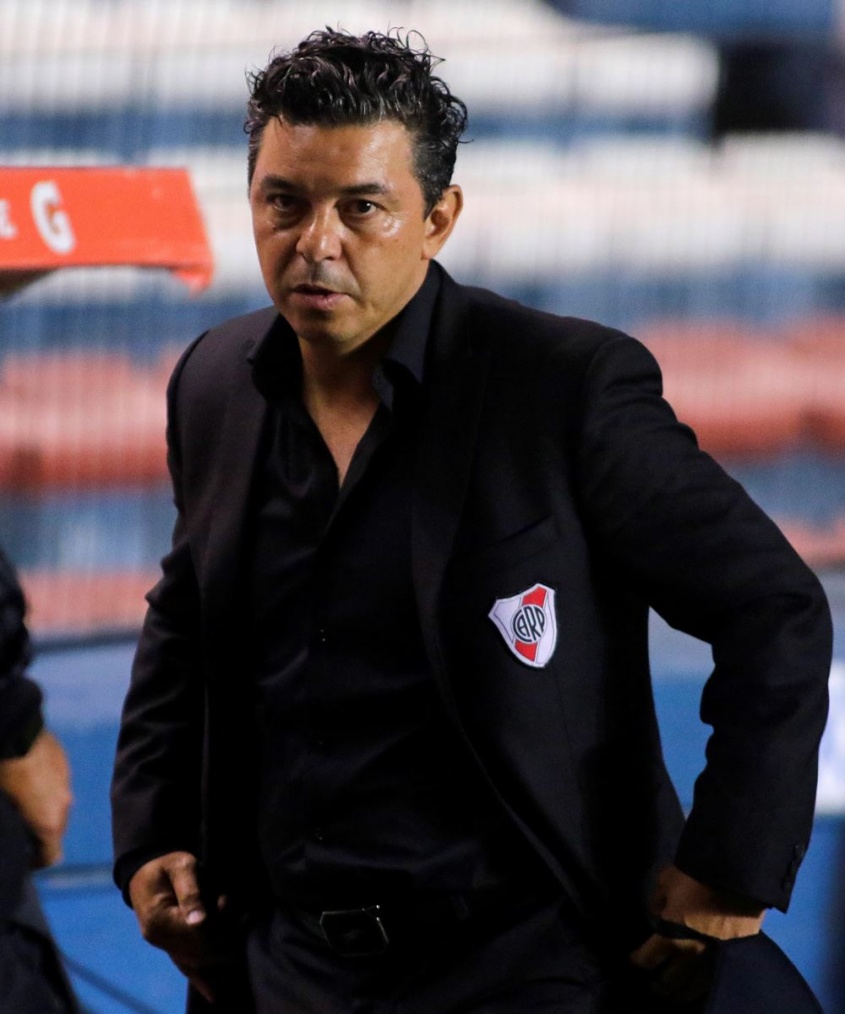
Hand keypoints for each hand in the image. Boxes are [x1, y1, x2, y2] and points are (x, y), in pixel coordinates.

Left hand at [0, 729, 71, 866]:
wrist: (17, 736)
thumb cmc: (3, 777)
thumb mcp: (2, 810)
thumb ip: (10, 825)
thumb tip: (9, 829)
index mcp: (48, 822)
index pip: (51, 856)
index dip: (36, 862)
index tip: (23, 860)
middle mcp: (63, 806)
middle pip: (56, 831)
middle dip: (40, 834)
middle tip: (19, 828)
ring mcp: (66, 782)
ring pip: (58, 806)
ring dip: (44, 808)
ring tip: (23, 800)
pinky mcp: (64, 763)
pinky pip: (57, 785)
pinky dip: (46, 788)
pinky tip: (28, 779)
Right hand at [128, 851, 226, 1002]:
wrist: (146, 869)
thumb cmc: (168, 863)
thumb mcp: (181, 867)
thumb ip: (191, 893)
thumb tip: (200, 922)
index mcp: (159, 920)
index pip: (196, 935)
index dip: (218, 925)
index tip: (228, 904)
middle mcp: (158, 939)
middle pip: (198, 951)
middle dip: (223, 937)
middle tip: (239, 915)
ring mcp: (162, 945)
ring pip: (195, 960)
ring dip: (219, 950)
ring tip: (237, 930)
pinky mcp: (168, 946)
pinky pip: (185, 966)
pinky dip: (200, 979)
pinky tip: (214, 994)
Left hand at [630, 865, 764, 1004]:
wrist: (735, 877)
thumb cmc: (696, 877)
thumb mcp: (666, 881)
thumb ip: (657, 900)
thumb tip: (655, 913)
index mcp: (670, 937)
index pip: (647, 959)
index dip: (636, 962)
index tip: (631, 962)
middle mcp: (690, 955)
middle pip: (668, 983)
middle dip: (656, 986)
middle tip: (649, 986)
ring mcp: (711, 960)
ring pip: (691, 989)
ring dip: (678, 994)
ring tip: (671, 995)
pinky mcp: (729, 958)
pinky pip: (711, 981)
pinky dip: (699, 988)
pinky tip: (695, 988)